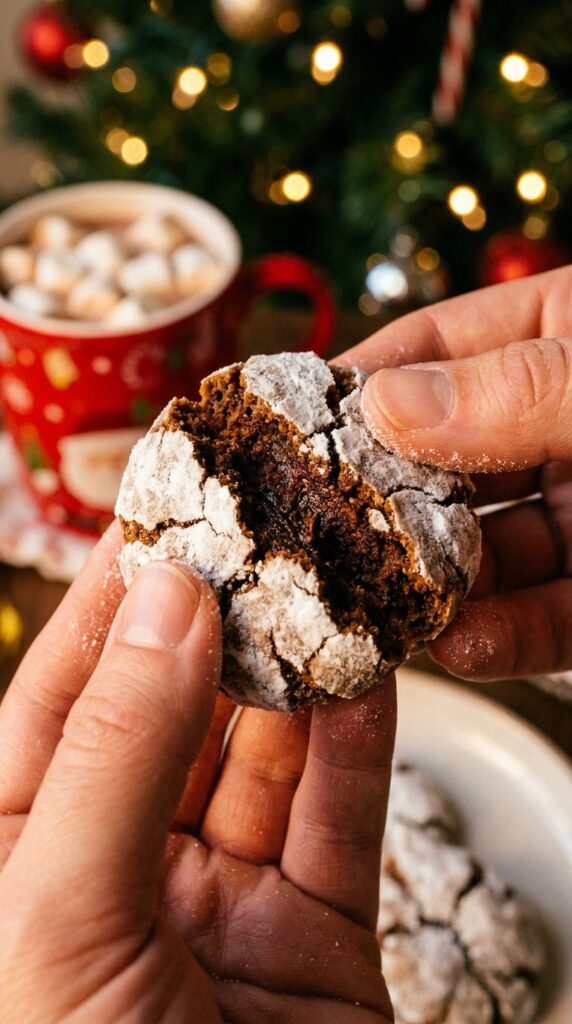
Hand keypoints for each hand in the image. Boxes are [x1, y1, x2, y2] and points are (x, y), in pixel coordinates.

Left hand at [0, 523, 394, 1022]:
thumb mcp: (60, 917)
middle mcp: (123, 871)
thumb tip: (165, 606)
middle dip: (220, 625)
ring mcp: (223, 904)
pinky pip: (340, 821)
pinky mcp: (316, 940)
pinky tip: (368, 677)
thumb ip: (117, 752)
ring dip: (299, 675)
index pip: (61, 702)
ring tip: (328, 590)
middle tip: (261, 539)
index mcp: (25, 860)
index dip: (107, 604)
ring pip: (266, 759)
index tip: (156, 519)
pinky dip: (359, 746)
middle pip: (175, 716)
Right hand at [339, 265, 571, 681]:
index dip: (361, 384)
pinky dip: (501, 638)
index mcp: (561, 337)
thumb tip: (388, 404)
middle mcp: (558, 426)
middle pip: (443, 462)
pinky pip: (545, 619)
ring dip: (430, 586)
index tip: (284, 423)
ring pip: (485, 553)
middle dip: (380, 503)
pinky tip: (457, 646)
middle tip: (311, 535)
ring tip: (375, 609)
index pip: (436, 349)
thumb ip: (519, 389)